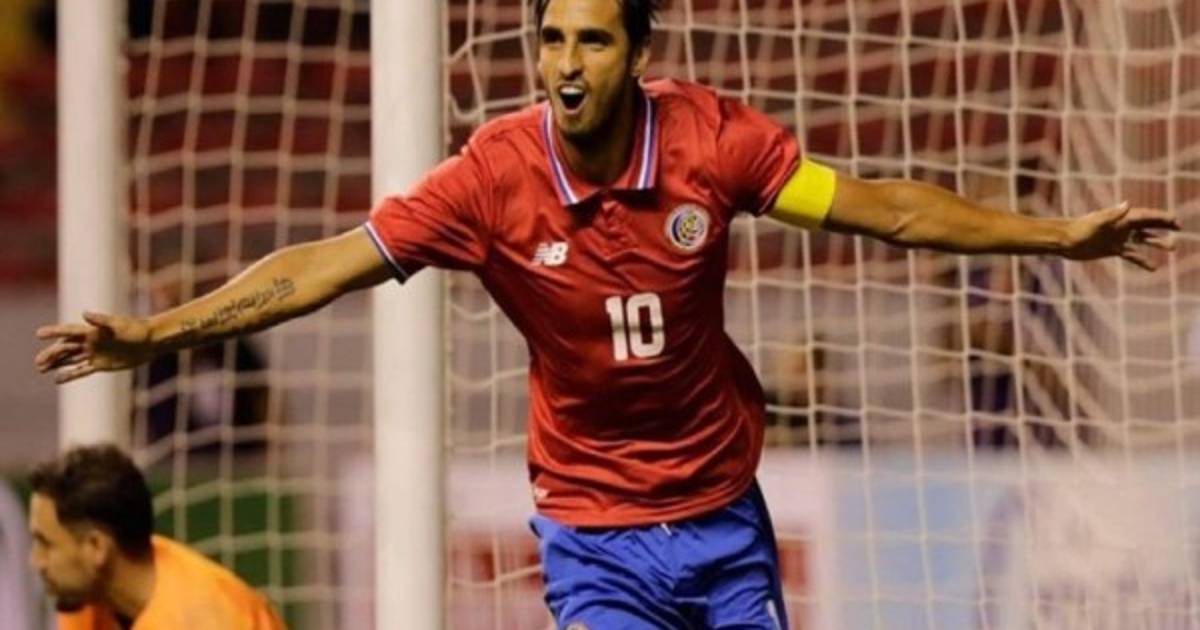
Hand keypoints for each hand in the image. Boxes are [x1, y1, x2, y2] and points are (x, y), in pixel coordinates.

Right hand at [34, 312, 155, 383]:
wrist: (150, 342)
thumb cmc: (136, 330)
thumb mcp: (119, 325)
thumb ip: (101, 321)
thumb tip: (84, 314)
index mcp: (92, 331)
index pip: (68, 331)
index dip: (54, 332)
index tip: (38, 334)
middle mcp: (90, 342)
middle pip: (66, 348)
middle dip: (51, 354)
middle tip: (37, 362)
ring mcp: (95, 353)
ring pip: (70, 359)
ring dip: (56, 363)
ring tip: (40, 368)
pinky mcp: (101, 365)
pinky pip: (81, 371)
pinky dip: (70, 375)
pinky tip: (57, 379)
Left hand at [1063, 201, 1179, 270]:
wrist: (1064, 241)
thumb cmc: (1078, 230)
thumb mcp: (1097, 222)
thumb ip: (1113, 214)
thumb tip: (1128, 204)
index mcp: (1120, 218)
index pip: (1146, 216)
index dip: (1161, 217)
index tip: (1175, 221)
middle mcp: (1122, 227)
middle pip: (1147, 225)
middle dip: (1163, 226)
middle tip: (1179, 228)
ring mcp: (1118, 238)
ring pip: (1142, 240)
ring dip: (1157, 242)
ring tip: (1172, 247)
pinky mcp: (1112, 250)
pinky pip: (1132, 255)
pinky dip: (1143, 260)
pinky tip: (1154, 268)